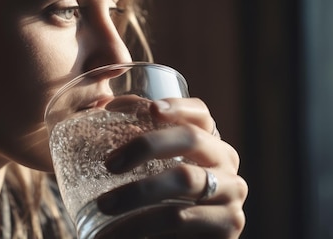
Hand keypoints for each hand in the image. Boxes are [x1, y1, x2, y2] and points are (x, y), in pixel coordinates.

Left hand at [95, 98, 247, 238]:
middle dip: (146, 144)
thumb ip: (138, 148)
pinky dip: (142, 224)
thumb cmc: (163, 209)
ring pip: (184, 179)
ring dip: (136, 192)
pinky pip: (179, 218)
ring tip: (103, 205)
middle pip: (192, 138)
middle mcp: (226, 163)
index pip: (199, 114)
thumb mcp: (152, 174)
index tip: (145, 108)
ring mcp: (231, 194)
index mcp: (209, 144)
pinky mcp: (228, 225)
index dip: (174, 106)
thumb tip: (101, 109)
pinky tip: (116, 233)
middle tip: (109, 163)